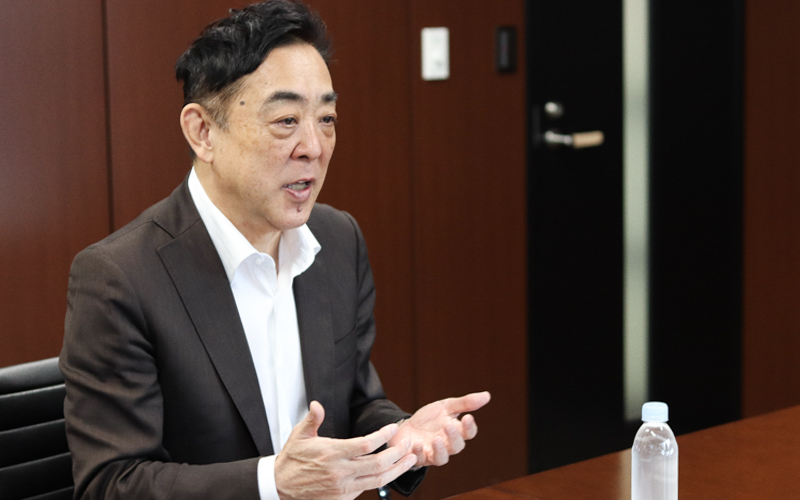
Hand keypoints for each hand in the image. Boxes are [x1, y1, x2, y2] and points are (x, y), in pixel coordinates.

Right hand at [275, 401, 416, 499]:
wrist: (280, 487)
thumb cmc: (291, 459)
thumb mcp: (299, 435)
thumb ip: (312, 419)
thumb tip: (317, 404)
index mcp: (332, 453)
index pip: (366, 444)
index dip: (384, 435)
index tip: (394, 428)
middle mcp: (340, 471)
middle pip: (378, 464)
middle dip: (398, 454)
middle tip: (409, 445)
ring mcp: (342, 487)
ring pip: (377, 480)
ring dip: (397, 470)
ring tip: (410, 460)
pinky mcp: (342, 498)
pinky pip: (366, 489)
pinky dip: (381, 480)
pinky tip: (390, 472)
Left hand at [389, 391, 490, 466]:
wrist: (406, 427)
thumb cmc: (430, 419)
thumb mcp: (445, 407)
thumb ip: (465, 403)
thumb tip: (487, 395)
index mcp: (455, 432)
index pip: (468, 433)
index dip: (469, 427)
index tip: (467, 417)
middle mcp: (446, 445)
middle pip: (456, 446)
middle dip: (453, 437)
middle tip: (448, 425)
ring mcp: (432, 453)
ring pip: (441, 458)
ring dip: (439, 450)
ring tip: (436, 439)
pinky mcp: (418, 457)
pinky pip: (419, 459)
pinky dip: (418, 453)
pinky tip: (416, 443)